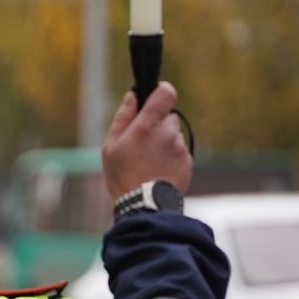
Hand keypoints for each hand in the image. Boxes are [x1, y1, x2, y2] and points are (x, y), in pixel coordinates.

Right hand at [101, 81, 190, 201]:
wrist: (144, 206)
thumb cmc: (123, 176)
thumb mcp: (111, 146)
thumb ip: (123, 117)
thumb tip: (132, 96)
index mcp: (148, 125)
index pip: (166, 93)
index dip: (161, 92)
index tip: (153, 100)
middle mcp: (168, 133)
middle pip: (168, 117)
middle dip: (157, 124)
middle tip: (142, 143)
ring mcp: (179, 148)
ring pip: (173, 135)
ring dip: (164, 143)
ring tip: (148, 162)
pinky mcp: (187, 162)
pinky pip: (178, 151)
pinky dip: (170, 157)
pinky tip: (157, 171)